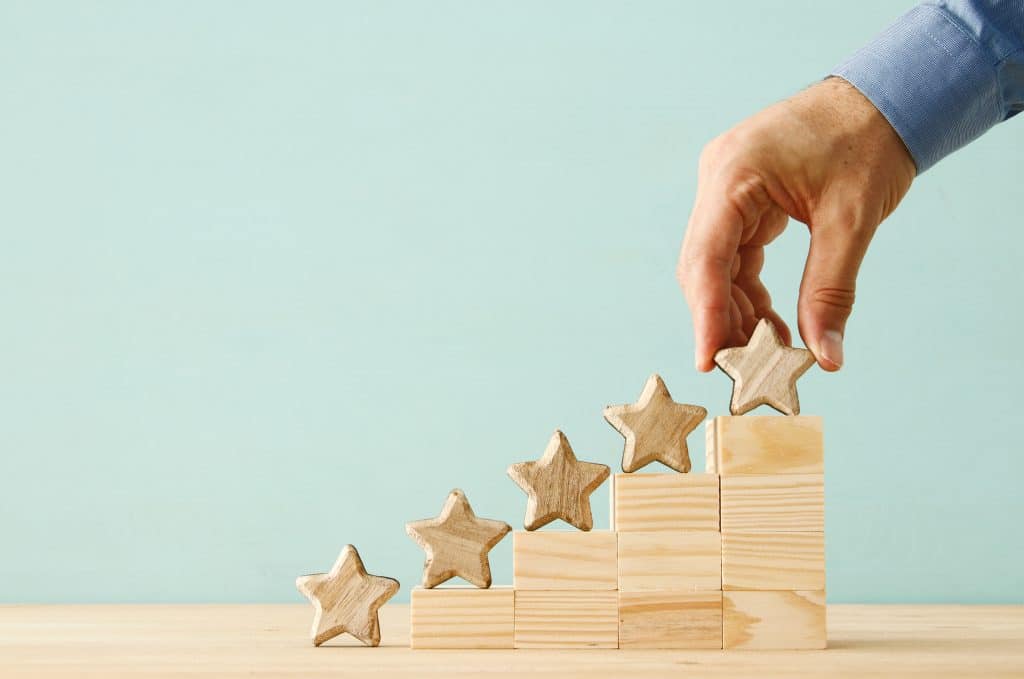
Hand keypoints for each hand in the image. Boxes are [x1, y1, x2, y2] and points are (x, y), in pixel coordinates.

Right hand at [676, 77, 914, 371]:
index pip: (705, 257)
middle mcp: (718, 179)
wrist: (884, 97)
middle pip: (702, 266)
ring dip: (737, 310)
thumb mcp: (852, 221)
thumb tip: (825, 358)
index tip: (709, 363)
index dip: (706, 315)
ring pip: (715, 266)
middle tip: (746, 369)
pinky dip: (749, 290)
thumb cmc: (869, 142)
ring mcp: (726, 187)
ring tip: (768, 352)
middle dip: (722, 319)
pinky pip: (734, 255)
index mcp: (734, 174)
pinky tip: (771, 322)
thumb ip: (831, 291)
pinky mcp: (741, 198)